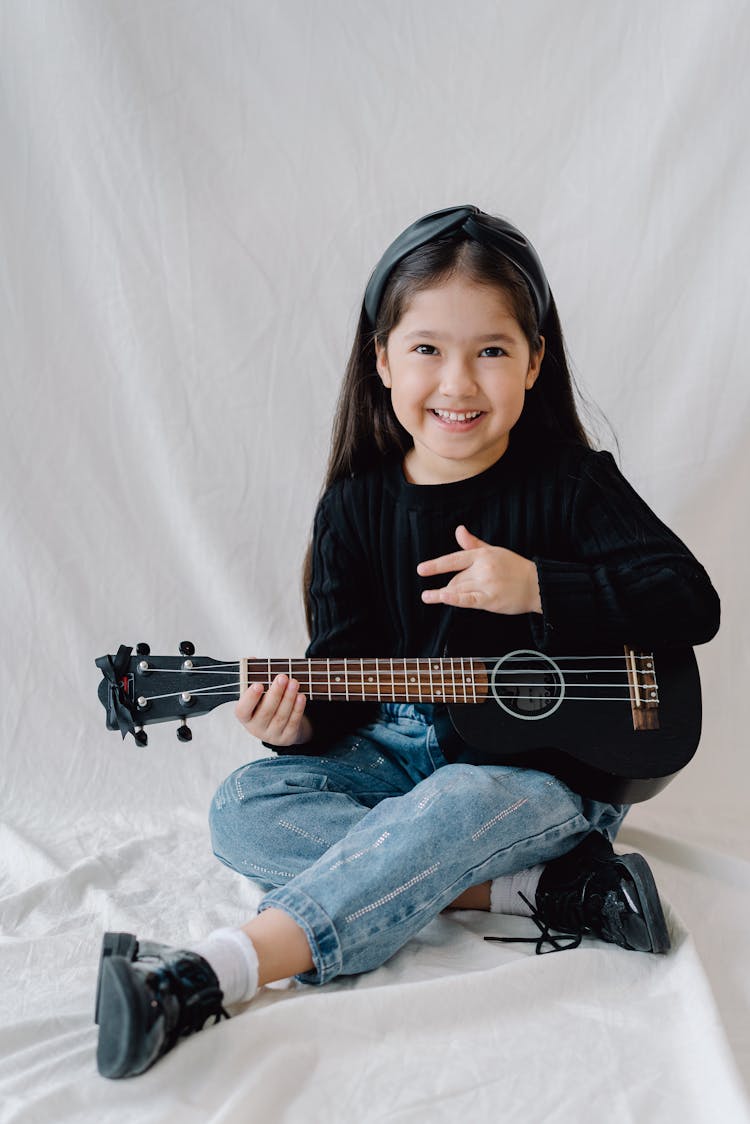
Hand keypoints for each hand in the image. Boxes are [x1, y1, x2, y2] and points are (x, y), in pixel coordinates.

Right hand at [235, 672, 312, 745]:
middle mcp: (256, 728)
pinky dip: (297, 709)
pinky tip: (301, 697)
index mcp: (245, 716)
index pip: (243, 710)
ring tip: (294, 682)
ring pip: (281, 716)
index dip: (250, 698)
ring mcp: (271, 735)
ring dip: (288, 698)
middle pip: (266, 711)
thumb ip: (255, 675)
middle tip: (282, 677)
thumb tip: (253, 659)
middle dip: (275, 693)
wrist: (279, 726)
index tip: (258, 684)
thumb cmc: (266, 702)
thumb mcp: (259, 692)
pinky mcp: (286, 738)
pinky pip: (292, 723)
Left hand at [417, 525, 541, 614]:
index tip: (421, 569)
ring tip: (428, 596)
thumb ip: (473, 544)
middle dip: (449, 585)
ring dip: (442, 594)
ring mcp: (486, 584)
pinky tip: (443, 597)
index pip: (454, 559)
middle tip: (441, 592)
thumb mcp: (494, 551)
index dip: (436, 565)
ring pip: (459, 589)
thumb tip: (458, 529)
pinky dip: (454, 599)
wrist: (537, 585)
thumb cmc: (515, 568)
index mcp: (482, 555)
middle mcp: (483, 569)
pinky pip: (468, 600)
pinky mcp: (490, 600)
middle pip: (456, 579)